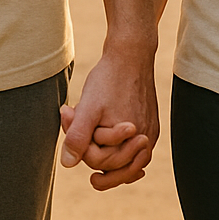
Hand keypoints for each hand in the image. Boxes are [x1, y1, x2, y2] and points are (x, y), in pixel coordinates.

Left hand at [59, 51, 158, 190]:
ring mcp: (150, 135)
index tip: (69, 114)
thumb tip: (67, 164)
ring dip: (104, 152)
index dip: (79, 144)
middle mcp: (145, 141)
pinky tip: (106, 143)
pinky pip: (134, 151)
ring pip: (125, 161)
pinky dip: (119, 150)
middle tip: (72, 115)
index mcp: (130, 140)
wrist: (132, 55)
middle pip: (111, 164)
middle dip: (89, 147)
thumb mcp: (88, 108)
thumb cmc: (109, 80)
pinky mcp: (151, 127)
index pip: (98, 161)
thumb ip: (78, 136)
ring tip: (87, 134)